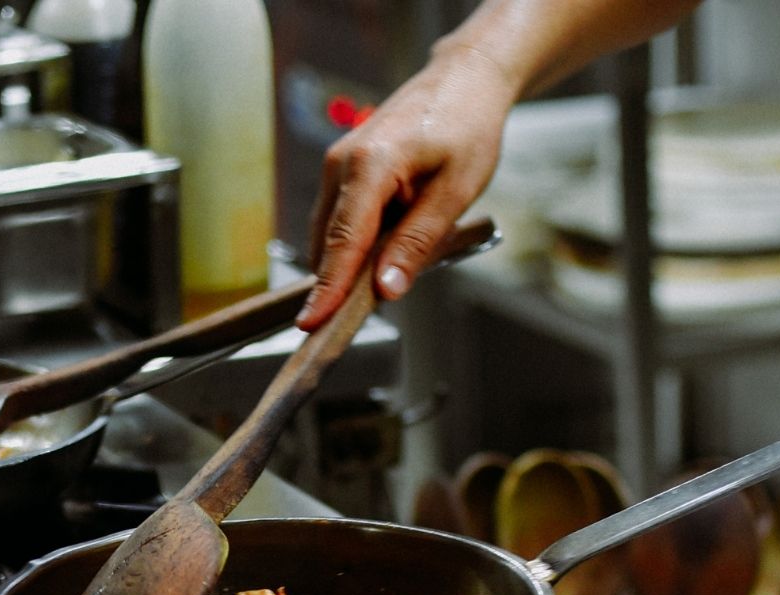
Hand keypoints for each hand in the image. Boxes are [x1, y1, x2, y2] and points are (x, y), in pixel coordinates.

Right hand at [296, 44, 516, 330]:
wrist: (464, 82)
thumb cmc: (467, 128)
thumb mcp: (455, 192)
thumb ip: (418, 242)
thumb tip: (387, 289)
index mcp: (370, 165)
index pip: (342, 242)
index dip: (328, 289)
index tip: (313, 325)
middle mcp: (342, 163)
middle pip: (328, 243)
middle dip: (337, 285)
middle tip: (355, 323)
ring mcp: (338, 164)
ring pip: (331, 234)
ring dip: (351, 265)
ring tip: (388, 279)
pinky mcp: (344, 170)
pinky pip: (340, 220)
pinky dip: (356, 245)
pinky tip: (387, 252)